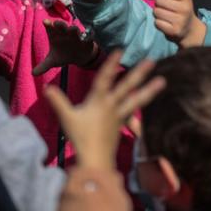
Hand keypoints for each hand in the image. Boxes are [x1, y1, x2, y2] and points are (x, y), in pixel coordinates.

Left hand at [32, 20, 98, 75]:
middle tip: (57, 24)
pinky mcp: (86, 39)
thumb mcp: (53, 61)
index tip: (45, 22)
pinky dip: (88, 36)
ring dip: (73, 29)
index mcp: (55, 35)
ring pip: (75, 29)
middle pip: (62, 25)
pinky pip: (88, 36)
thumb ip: (43, 66)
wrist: (79, 57)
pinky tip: (88, 36)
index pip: (50, 27)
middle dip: (60, 24)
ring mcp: (76, 35)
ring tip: (72, 30)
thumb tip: (33, 74)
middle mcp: (65, 32)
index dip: (48, 24)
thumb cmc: (64, 55)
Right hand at [44, 51, 164, 169]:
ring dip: (149, 89)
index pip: (105, 78)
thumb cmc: (80, 138)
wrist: (95, 160)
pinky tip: (147, 100)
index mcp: (98, 102)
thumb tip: (47, 87)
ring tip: (163, 82)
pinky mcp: (122, 125)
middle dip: (139, 73)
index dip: (111, 64)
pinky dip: (140, 104)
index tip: (120, 51)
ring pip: (136, 99)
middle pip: (127, 86)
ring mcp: (119, 116)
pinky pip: (134, 111)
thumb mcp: (67, 118)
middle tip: (152, 61)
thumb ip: (58, 101)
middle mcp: (111, 106)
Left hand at [148, 0, 205, 46]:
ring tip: (163, 14)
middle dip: (156, 3)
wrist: (190, 29)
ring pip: (156, 12)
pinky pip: (157, 23)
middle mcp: (184, 8)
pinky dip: (158, 23)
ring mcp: (180, 20)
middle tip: (161, 6)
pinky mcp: (174, 31)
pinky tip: (164, 22)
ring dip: (156, 13)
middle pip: (158, 1)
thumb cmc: (181, 9)